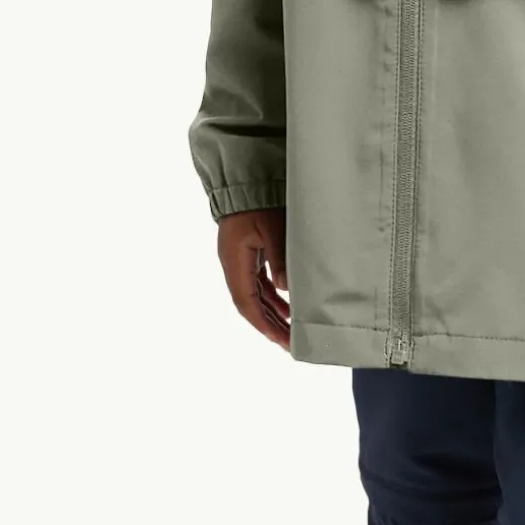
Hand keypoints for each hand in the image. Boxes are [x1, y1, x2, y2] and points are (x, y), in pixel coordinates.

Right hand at [218, 207, 289, 348]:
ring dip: (271, 314)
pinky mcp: (247, 255)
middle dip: (269, 325)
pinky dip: (272, 298)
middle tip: (289, 344)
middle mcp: (233, 265)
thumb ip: (279, 257)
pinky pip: (258, 284)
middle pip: (250, 305)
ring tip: (291, 331)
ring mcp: (239, 261)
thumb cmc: (257, 202)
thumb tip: (285, 287)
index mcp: (234, 261)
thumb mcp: (271, 227)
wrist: (244, 180)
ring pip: (255, 296)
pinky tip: (286, 307)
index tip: (280, 339)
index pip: (246, 302)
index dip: (262, 323)